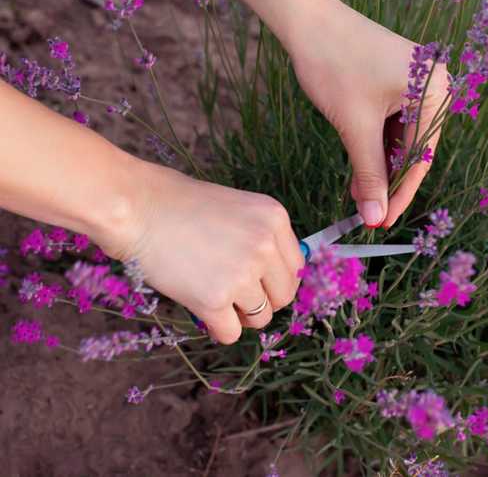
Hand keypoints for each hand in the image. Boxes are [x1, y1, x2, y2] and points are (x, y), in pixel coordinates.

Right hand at [98, 161, 304, 343]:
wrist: (138, 208)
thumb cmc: (182, 205)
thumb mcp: (238, 208)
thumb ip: (263, 238)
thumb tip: (278, 277)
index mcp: (275, 219)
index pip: (297, 267)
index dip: (277, 279)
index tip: (260, 282)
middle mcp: (265, 246)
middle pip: (284, 296)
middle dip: (263, 300)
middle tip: (237, 294)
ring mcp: (242, 273)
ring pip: (261, 317)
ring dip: (241, 315)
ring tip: (216, 296)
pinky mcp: (214, 299)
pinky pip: (231, 333)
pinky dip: (219, 329)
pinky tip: (204, 311)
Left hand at [288, 0, 449, 228]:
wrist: (307, 19)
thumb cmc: (334, 63)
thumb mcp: (355, 126)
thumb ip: (369, 174)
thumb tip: (375, 215)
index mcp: (435, 91)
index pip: (422, 156)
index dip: (401, 193)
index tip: (383, 220)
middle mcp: (434, 84)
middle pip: (415, 148)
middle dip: (389, 180)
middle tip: (369, 211)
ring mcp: (416, 80)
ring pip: (401, 137)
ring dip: (380, 165)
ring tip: (360, 193)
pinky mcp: (397, 79)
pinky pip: (393, 121)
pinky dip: (376, 144)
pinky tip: (360, 167)